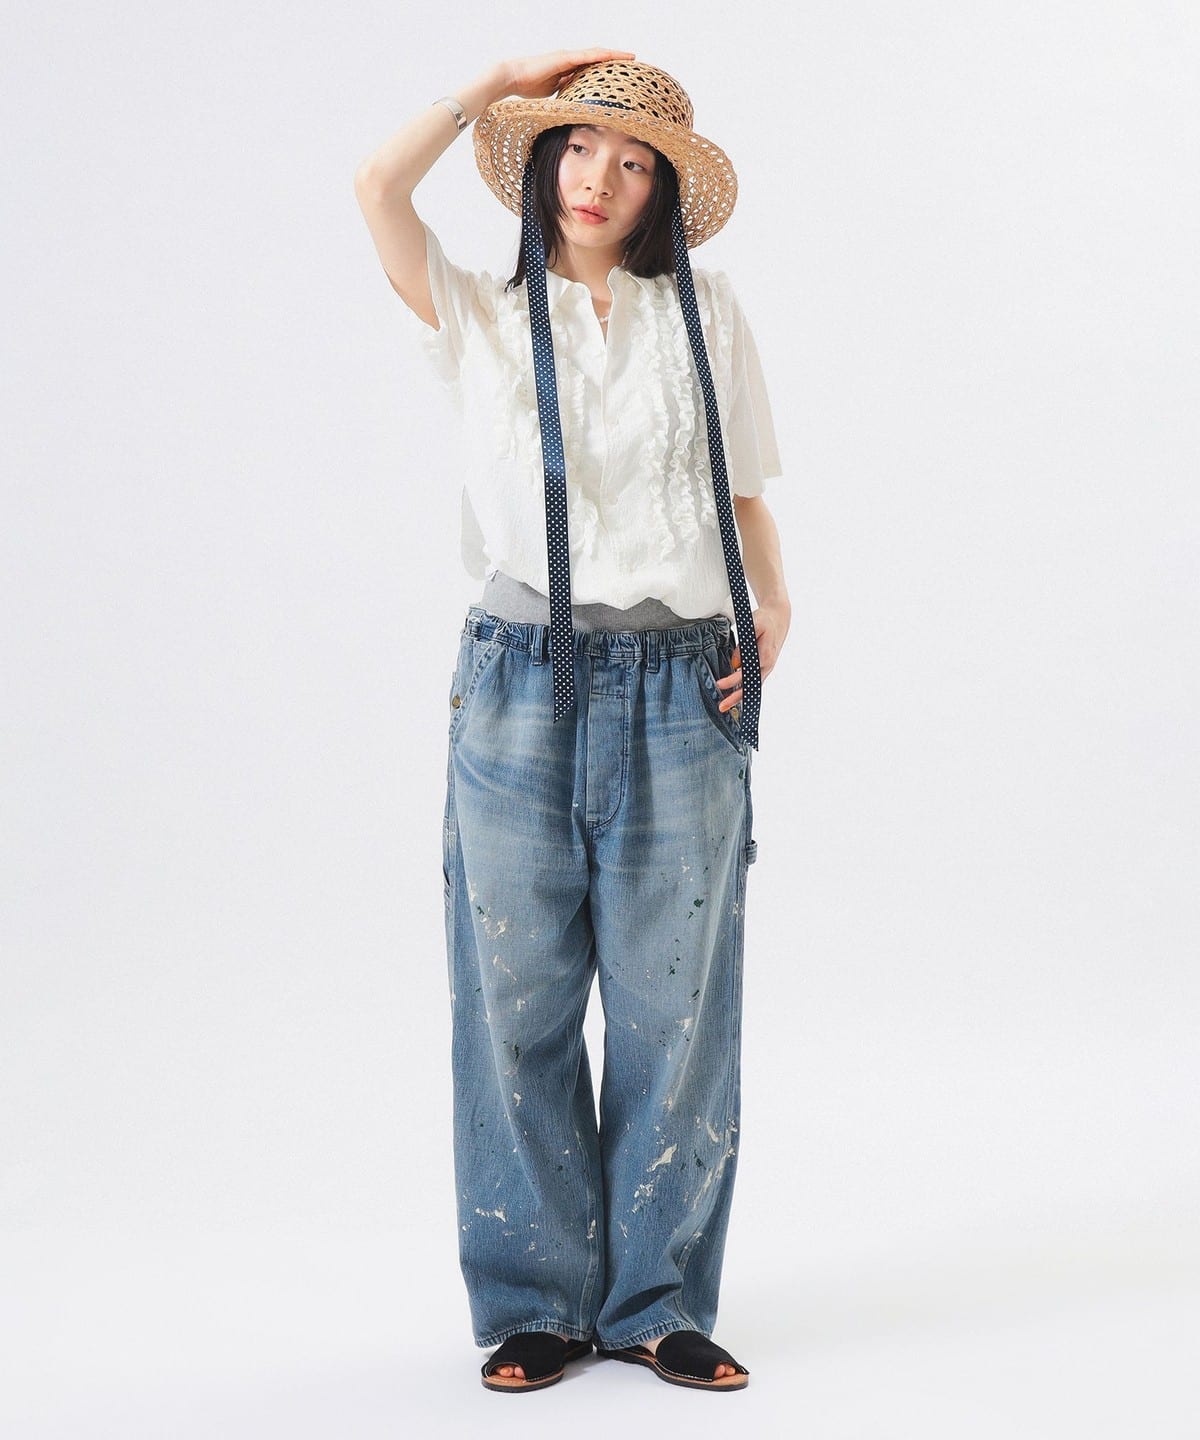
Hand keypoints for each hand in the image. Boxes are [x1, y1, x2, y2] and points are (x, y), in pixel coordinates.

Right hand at [501, 47, 636, 100]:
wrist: (513, 77)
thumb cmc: (528, 87)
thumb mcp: (553, 94)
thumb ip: (565, 95)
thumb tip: (575, 105)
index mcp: (567, 69)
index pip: (592, 68)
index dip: (607, 69)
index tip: (622, 74)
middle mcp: (570, 60)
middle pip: (597, 59)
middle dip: (615, 60)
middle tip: (632, 62)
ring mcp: (568, 57)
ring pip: (596, 54)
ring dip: (613, 55)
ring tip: (630, 57)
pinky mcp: (564, 58)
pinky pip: (587, 56)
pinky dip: (601, 56)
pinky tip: (614, 56)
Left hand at [717, 601, 790, 713]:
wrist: (778, 618)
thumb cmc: (765, 620)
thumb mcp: (753, 626)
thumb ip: (743, 646)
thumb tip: (734, 664)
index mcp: (765, 656)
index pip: (746, 673)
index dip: (732, 681)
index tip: (719, 685)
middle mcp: (767, 666)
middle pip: (750, 687)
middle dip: (735, 698)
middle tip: (721, 707)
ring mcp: (766, 669)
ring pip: (752, 688)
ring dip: (739, 698)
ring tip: (725, 707)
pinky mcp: (763, 668)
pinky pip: (753, 683)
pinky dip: (744, 691)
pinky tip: (734, 698)